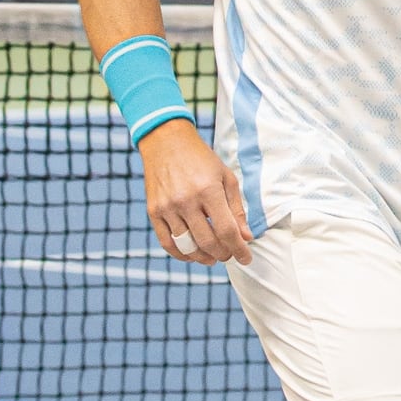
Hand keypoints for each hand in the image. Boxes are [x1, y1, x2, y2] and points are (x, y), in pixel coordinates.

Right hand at [137, 119, 253, 264]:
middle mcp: (186, 201)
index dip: (239, 249)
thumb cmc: (202, 159)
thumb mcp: (226, 178)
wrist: (166, 142)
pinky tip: (193, 255)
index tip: (246, 258)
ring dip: (203, 258)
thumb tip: (246, 237)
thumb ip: (236, 209)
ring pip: (187, 246)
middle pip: (208, 242)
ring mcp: (167, 207)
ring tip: (213, 257)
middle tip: (230, 255)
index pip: (227, 230)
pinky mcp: (153, 212)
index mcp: (208, 190)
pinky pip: (167, 243)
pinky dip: (181, 254)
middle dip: (223, 254)